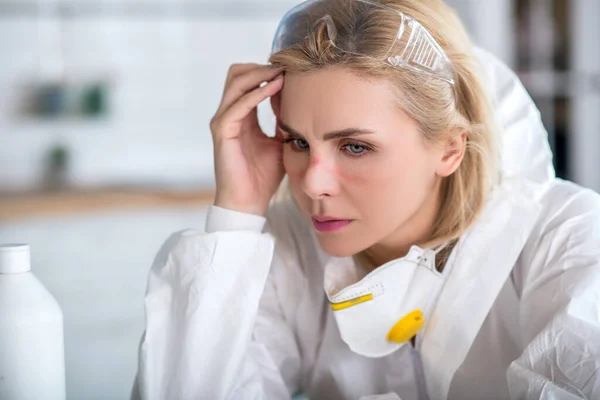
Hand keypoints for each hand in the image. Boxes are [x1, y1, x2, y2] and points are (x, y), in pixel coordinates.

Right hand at [209, 64, 285, 215]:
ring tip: (282, 72)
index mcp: (240, 116)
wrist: (249, 202)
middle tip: (286, 67)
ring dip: (260, 74)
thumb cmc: (263, 176)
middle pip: (237, 73)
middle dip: (261, 66)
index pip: (248, 80)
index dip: (267, 71)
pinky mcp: (222, 131)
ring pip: (236, 82)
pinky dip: (257, 93)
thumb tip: (296, 100)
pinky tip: (275, 88)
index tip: (291, 69)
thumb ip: (283, 120)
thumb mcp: (279, 142)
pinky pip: (239, 104)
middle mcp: (228, 115)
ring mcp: (223, 121)